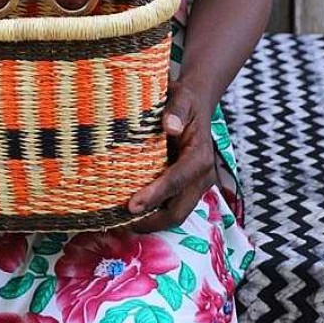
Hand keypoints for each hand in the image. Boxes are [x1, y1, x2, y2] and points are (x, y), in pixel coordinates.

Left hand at [127, 81, 215, 232]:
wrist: (196, 104)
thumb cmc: (186, 101)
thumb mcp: (181, 97)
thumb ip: (176, 110)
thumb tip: (170, 126)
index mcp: (200, 156)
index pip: (177, 180)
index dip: (155, 195)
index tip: (131, 205)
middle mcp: (202, 176)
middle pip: (179, 210)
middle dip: (152, 221)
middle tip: (121, 224)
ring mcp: (196, 185)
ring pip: (176, 214)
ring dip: (152, 222)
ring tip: (122, 224)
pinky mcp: (188, 188)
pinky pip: (172, 206)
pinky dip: (155, 214)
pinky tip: (133, 214)